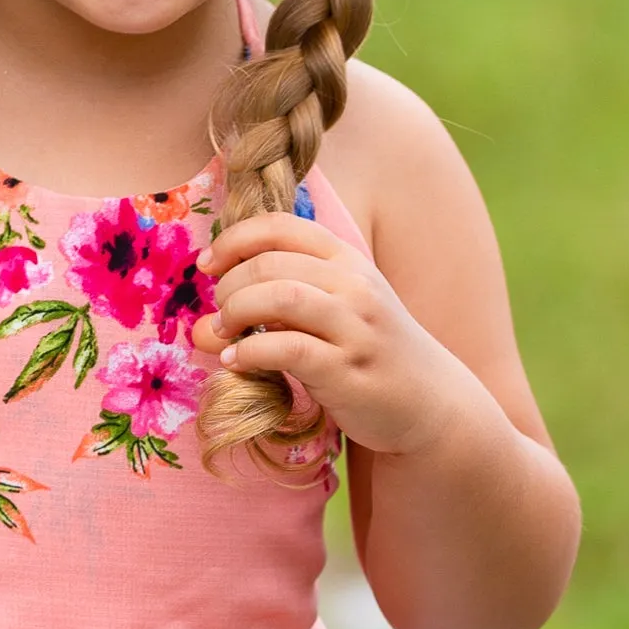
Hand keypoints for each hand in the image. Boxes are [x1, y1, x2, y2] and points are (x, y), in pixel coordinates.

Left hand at [196, 212, 474, 456]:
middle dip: (230, 285)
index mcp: (348, 260)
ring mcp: (354, 327)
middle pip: (270, 262)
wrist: (428, 402)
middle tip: (220, 315)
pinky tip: (237, 363)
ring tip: (225, 334)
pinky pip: (287, 349)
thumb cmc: (370, 355)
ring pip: (278, 297)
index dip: (234, 239)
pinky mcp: (347, 370)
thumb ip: (274, 310)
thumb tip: (200, 328)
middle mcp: (354, 286)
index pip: (282, 226)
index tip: (208, 266)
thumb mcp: (332, 317)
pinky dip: (250, 352)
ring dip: (236, 313)